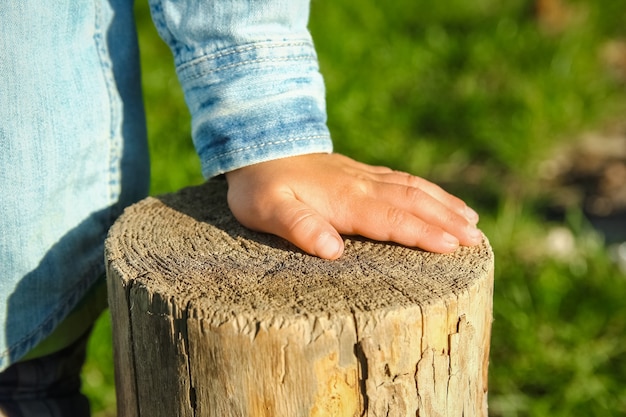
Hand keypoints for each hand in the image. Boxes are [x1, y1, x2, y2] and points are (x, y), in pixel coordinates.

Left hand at [225, 153, 481, 259]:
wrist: (258, 146)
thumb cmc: (260, 187)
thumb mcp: (268, 210)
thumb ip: (299, 227)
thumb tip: (333, 251)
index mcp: (345, 200)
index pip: (392, 218)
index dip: (423, 233)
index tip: (453, 247)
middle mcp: (362, 186)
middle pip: (412, 202)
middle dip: (446, 221)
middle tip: (478, 240)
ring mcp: (364, 177)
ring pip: (413, 189)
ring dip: (444, 205)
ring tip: (472, 222)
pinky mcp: (361, 174)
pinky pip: (402, 180)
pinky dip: (427, 191)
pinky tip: (437, 199)